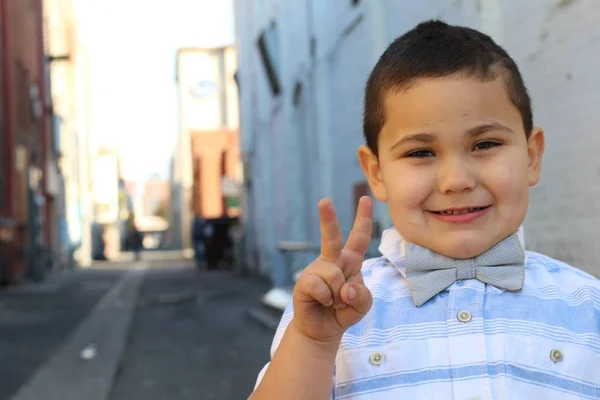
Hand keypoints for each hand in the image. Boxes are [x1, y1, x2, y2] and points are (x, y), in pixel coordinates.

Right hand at [291, 196, 373, 342]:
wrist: (323, 330)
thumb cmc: (344, 311)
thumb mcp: (363, 305)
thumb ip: (363, 295)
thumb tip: (346, 288)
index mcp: (350, 261)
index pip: (359, 238)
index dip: (363, 219)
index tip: (366, 199)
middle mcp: (332, 261)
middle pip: (331, 238)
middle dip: (327, 219)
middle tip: (324, 201)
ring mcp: (317, 270)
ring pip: (334, 275)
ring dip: (338, 295)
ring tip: (333, 302)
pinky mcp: (304, 282)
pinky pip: (320, 287)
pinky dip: (326, 298)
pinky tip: (322, 303)